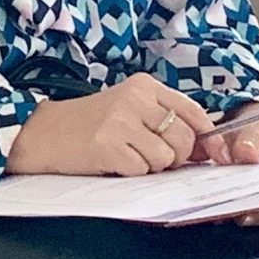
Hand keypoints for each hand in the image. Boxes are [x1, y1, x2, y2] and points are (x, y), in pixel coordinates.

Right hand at [8, 75, 215, 177]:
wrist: (44, 133)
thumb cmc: (90, 124)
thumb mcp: (129, 110)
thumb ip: (165, 121)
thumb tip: (207, 148)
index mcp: (143, 86)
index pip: (192, 111)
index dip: (207, 137)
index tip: (213, 154)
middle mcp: (134, 98)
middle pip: (183, 138)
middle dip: (175, 157)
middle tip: (152, 156)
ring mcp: (120, 121)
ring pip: (165, 158)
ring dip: (150, 166)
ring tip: (127, 155)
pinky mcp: (108, 145)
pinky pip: (141, 170)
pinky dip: (131, 172)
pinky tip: (113, 160)